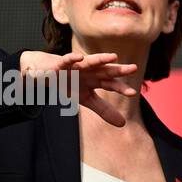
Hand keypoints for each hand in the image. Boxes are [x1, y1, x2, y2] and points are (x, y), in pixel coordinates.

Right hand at [19, 50, 138, 126]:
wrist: (47, 72)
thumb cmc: (71, 84)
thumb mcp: (87, 99)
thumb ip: (104, 110)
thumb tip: (123, 124)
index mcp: (97, 79)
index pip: (112, 84)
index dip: (121, 88)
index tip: (133, 93)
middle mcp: (91, 70)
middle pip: (106, 70)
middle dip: (119, 69)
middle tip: (134, 68)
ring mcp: (77, 66)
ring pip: (91, 61)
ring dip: (102, 58)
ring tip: (114, 57)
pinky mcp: (61, 63)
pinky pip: (67, 60)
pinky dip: (73, 58)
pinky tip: (80, 57)